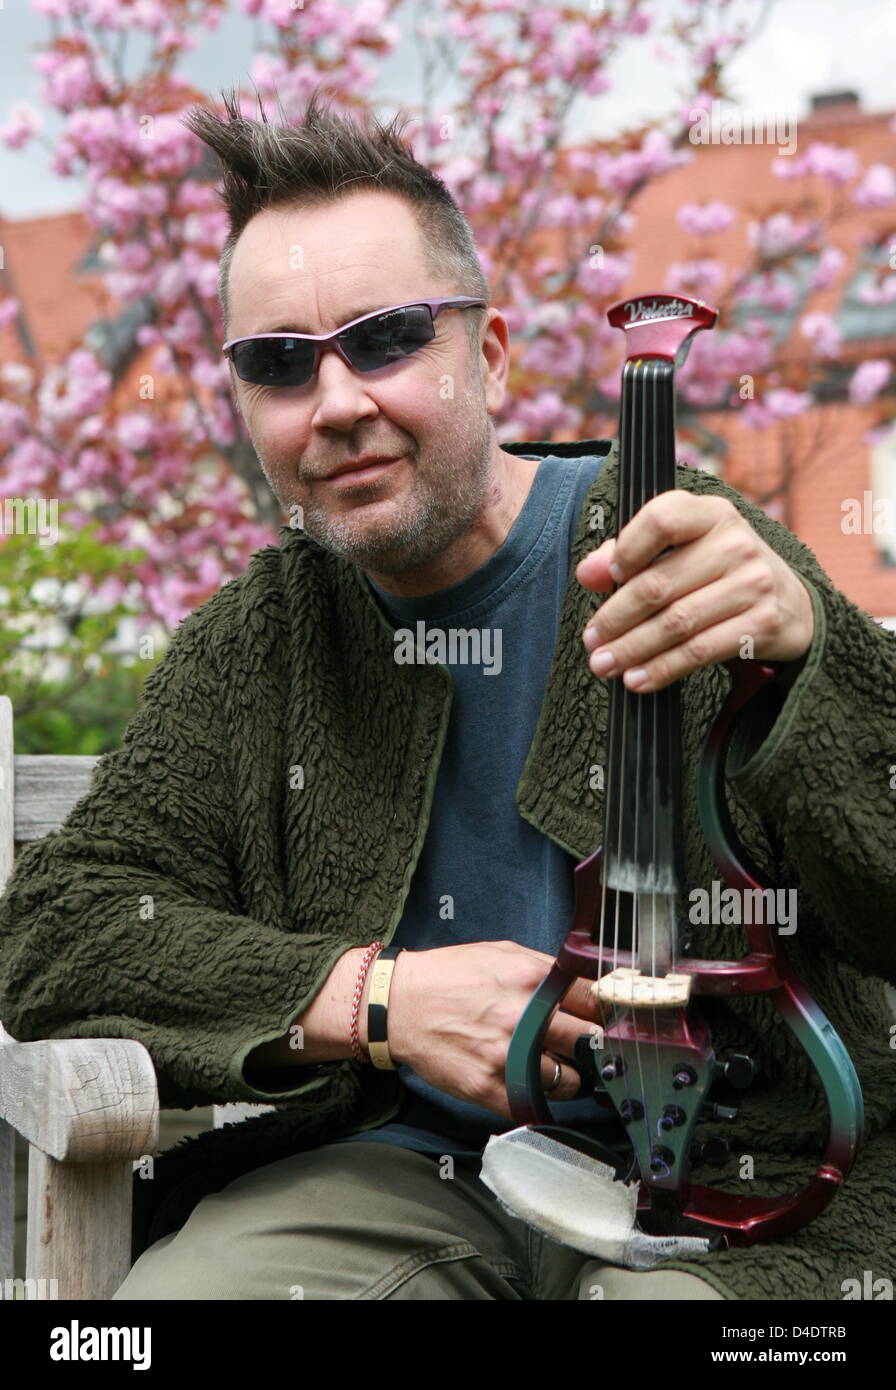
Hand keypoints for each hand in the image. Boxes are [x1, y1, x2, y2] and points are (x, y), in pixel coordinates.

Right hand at [386, 942, 600, 1119]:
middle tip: (586, 1045)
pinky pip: (536, 1104)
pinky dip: (539, 1097)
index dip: (608, 1011)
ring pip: (570, 1081)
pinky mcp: (490, 1087)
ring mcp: (508, 1057)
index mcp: (533, 980)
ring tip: (553, 1065)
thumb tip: (586, 985)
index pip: (597, 1000)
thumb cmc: (451, 975)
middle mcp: (525, 1018)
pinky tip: (530, 1083)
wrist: (399, 1004)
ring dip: (569, 1076)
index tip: (610, 1018)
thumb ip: (546, 970)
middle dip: (592, 1044)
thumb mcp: (503, 953)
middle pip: (590, 1042)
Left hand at [577, 493, 814, 693]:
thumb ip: (630, 554)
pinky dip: (662, 669)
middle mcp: (735, 543)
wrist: (790, 604)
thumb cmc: (718, 572)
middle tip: (591, 640)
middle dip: (615, 617)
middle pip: (659, 583)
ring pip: (676, 623)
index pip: (662, 519)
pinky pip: (700, 651)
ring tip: (604, 664)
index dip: (627, 549)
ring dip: (632, 648)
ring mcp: (753, 583)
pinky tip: (637, 679)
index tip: (607, 578)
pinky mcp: (762, 624)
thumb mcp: (682, 550)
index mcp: (711, 514)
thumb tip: (589, 572)